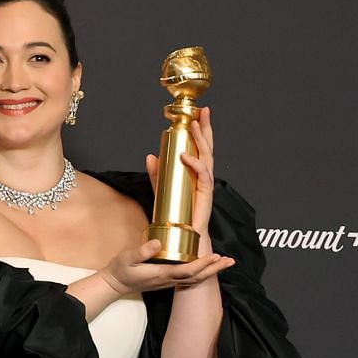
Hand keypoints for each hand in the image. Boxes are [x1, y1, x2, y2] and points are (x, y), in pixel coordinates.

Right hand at [101, 237, 233, 298]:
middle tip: (230, 261)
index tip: (215, 256)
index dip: (203, 264)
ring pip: (195, 278)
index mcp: (162, 273)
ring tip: (224, 262)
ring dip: (211, 271)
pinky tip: (207, 266)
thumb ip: (142, 251)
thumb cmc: (121, 270)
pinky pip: (190, 278)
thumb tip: (157, 243)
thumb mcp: (127, 258)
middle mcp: (169, 280)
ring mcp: (169, 281)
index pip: (188, 270)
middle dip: (214, 269)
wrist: (115, 285)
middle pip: (197, 277)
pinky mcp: (168, 280)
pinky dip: (202, 272)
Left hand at [142, 101, 219, 278]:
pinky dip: (195, 165)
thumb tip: (150, 156)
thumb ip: (157, 175)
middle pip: (208, 149)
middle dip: (206, 129)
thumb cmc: (175, 221)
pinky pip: (203, 177)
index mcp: (195, 176)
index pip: (200, 149)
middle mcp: (203, 179)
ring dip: (202, 141)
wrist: (184, 245)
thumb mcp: (161, 192)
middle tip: (204, 112)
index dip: (201, 132)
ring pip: (208, 159)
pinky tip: (185, 155)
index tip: (199, 114)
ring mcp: (205, 188)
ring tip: (195, 125)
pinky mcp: (205, 198)